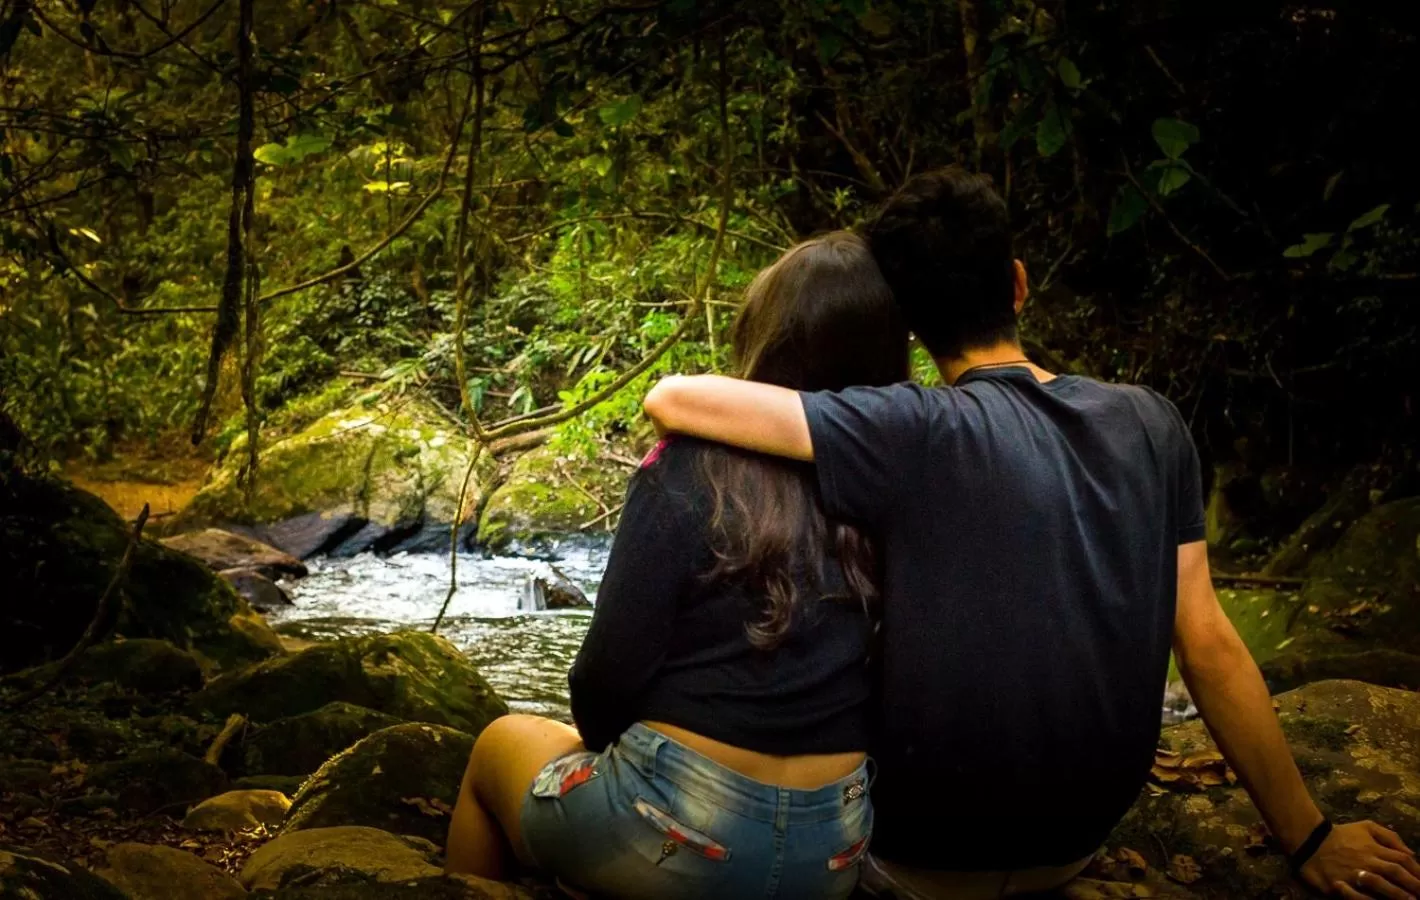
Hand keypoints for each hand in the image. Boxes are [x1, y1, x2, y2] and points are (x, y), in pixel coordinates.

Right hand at [1299, 821, 1419, 898]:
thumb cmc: (1341, 835)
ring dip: (1397, 893)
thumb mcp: (1365, 827)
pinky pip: (1359, 895)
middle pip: (1395, 872)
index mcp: (1374, 848)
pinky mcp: (1341, 885)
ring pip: (1381, 884)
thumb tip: (1410, 853)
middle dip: (1413, 884)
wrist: (1309, 840)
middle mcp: (1368, 861)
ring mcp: (1354, 873)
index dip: (1417, 871)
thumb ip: (1389, 836)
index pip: (1402, 860)